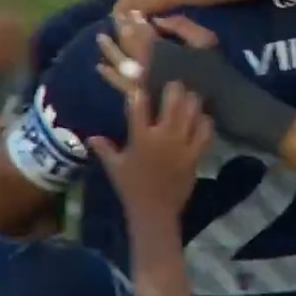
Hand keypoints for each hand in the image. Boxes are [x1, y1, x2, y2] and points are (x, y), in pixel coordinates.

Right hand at [87, 82, 213, 214]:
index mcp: (140, 138)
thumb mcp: (115, 168)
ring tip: (190, 96)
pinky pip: (205, 132)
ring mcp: (182, 144)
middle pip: (172, 102)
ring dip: (192, 101)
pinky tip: (202, 117)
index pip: (139, 105)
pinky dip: (205, 121)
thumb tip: (90, 137)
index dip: (140, 91)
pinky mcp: (195, 154)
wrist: (154, 211)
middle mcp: (163, 136)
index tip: (141, 84)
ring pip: (192, 112)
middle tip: (174, 85)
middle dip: (174, 89)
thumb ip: (104, 149)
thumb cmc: (131, 188)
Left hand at [96, 13, 218, 95]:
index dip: (135, 20)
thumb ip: (183, 27)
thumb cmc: (213, 70)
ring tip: (101, 38)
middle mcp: (150, 64)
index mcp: (164, 49)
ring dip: (111, 50)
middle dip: (121, 30)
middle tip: (114, 18)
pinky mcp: (142, 95)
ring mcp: (143, 81)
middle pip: (129, 44)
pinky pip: (121, 85)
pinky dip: (110, 75)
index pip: (144, 31)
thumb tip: (157, 20)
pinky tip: (100, 67)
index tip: (130, 10)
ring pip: (121, 62)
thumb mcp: (205, 41)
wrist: (217, 102)